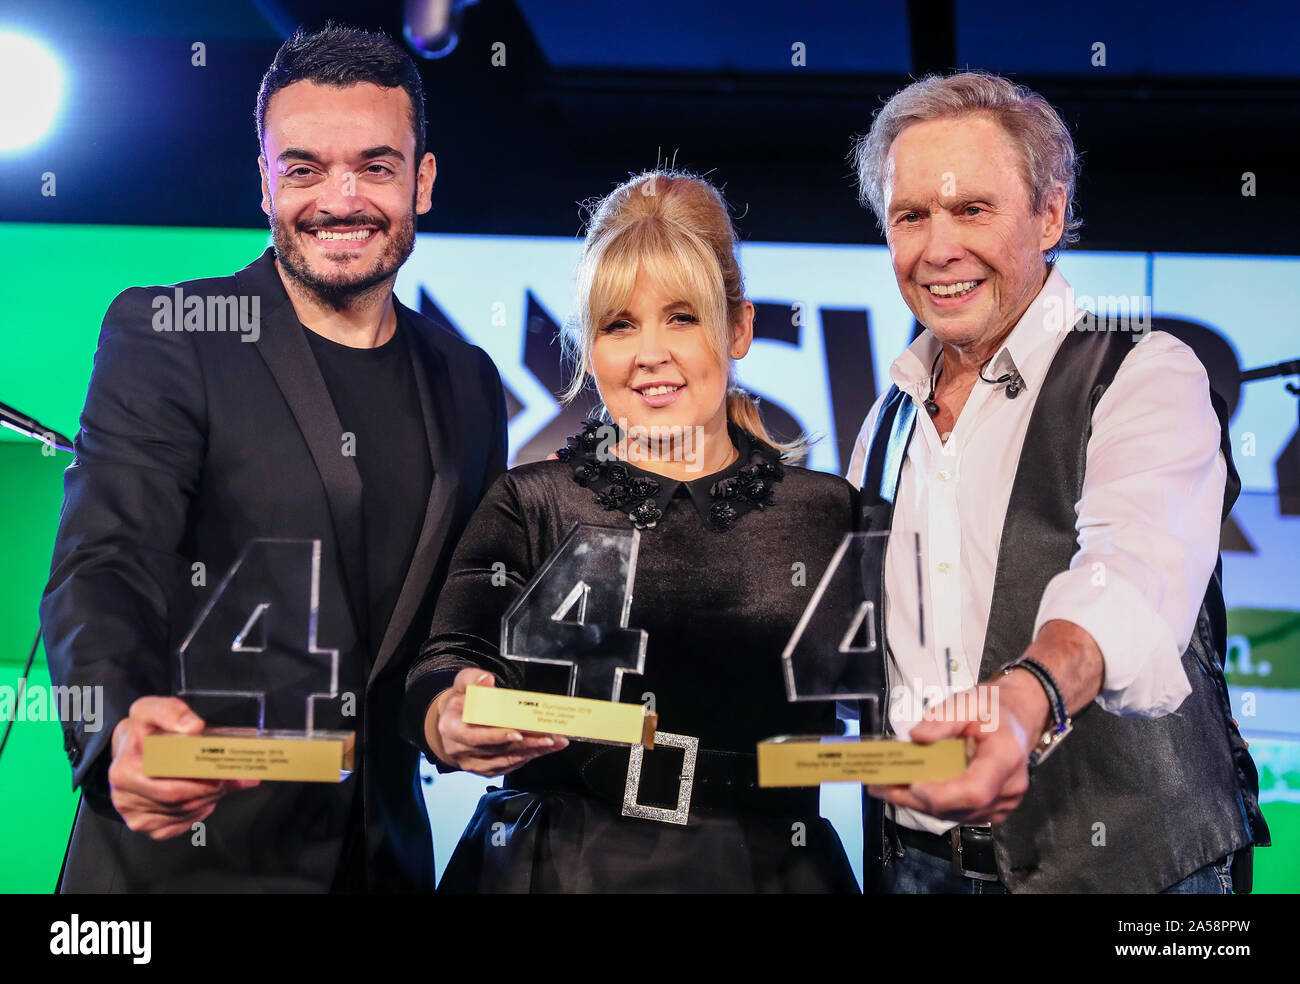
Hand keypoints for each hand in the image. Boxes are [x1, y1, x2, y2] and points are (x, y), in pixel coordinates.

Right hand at [108, 696, 260, 839]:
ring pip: (183, 813)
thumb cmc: (141, 731)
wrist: (125, 750)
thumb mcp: (150, 709)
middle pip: (180, 801)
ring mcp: (133, 815)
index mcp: (126, 770)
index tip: (226, 773)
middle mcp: (125, 797)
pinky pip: (178, 825)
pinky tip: (204, 796)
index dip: (203, 780)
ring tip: (223, 783)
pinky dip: (197, 812)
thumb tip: (193, 726)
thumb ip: (171, 711)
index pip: (172, 784)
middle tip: (235, 778)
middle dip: (212, 790)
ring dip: (209, 799)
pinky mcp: (144, 826)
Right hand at [426, 668, 567, 776]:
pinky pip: (508, 766)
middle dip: (525, 744)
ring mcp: (472, 763)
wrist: (451, 723)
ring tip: (554, 742)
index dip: (497, 736)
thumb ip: (472, 679)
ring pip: (506, 760)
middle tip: (549, 737)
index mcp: (452, 729)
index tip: (518, 732)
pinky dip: (527, 757)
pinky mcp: (484, 770)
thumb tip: (486, 679)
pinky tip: (543, 749)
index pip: (475, 736)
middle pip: (497, 750)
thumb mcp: (462, 685)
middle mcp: (460, 750)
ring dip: (532, 752)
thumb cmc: (460, 703)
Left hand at [867, 674, 1049, 825]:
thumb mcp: (968, 701)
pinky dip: (932, 804)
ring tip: (885, 787)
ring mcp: (1003, 803)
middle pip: (960, 807)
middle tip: (880, 786)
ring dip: (918, 804)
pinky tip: (907, 791)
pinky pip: (959, 813)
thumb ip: (943, 718)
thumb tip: (917, 737)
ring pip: (956, 814)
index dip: (943, 794)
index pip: (975, 790)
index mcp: (1005, 758)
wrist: (1018, 719)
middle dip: (916, 799)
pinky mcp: (993, 809)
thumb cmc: (994, 709)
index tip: (913, 784)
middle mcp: (1008, 787)